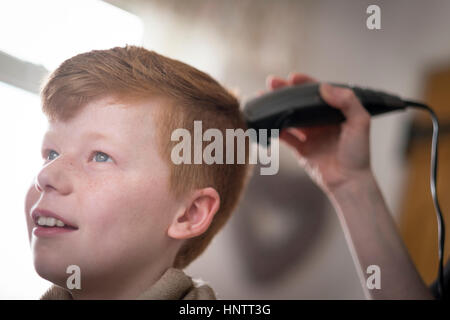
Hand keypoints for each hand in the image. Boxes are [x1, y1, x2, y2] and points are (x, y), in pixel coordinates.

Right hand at [264, 72, 371, 193]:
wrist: (349, 182)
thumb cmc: (358, 153)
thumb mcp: (360, 122)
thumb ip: (347, 101)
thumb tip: (323, 87)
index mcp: (336, 112)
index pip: (319, 91)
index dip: (305, 83)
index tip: (292, 78)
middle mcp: (322, 121)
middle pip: (300, 102)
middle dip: (285, 92)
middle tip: (271, 83)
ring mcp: (310, 135)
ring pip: (290, 117)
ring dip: (277, 108)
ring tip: (263, 100)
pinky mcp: (301, 149)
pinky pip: (285, 136)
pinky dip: (275, 129)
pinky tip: (266, 122)